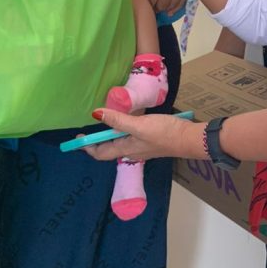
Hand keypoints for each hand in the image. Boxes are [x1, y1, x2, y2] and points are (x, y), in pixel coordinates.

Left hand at [82, 107, 200, 161]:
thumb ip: (118, 119)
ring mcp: (141, 146)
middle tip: (88, 129)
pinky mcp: (149, 140)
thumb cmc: (164, 133)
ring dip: (108, 136)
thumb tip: (95, 114)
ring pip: (119, 143)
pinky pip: (129, 137)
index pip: (100, 153)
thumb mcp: (139, 125)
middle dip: (96, 142)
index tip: (77, 138)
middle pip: (108, 149)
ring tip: (103, 123)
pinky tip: (124, 120)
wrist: (189, 138)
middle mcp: (131, 150)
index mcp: (125, 149)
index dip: (87, 147)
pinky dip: (121, 131)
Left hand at [129, 0, 187, 15]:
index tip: (145, 6)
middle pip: (161, 4)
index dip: (147, 4)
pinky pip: (182, 1)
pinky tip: (170, 11)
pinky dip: (176, 8)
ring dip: (165, 9)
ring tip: (160, 9)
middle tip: (152, 8)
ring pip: (171, 4)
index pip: (151, 0)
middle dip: (156, 8)